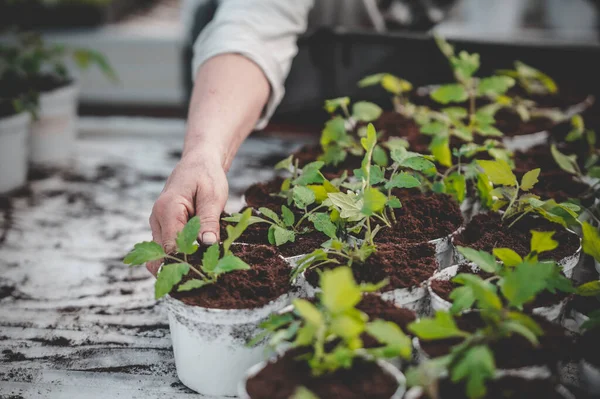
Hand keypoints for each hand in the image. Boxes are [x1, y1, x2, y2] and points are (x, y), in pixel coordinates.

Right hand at [147, 152, 227, 274]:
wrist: (198, 163)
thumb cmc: (206, 176)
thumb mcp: (213, 196)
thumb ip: (209, 220)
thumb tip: (207, 245)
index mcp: (167, 209)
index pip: (171, 246)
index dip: (187, 262)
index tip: (205, 273)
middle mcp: (157, 219)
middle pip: (162, 255)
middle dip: (181, 268)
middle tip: (205, 278)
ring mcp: (158, 226)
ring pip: (162, 255)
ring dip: (181, 263)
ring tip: (204, 270)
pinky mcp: (164, 229)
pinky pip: (167, 249)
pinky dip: (180, 257)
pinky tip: (199, 261)